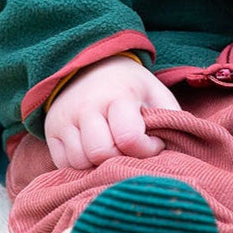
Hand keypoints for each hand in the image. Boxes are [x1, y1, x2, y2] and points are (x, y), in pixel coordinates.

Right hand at [44, 56, 179, 170]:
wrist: (90, 65)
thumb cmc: (130, 87)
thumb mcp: (156, 93)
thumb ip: (171, 118)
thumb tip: (181, 147)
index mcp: (119, 94)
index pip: (129, 138)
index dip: (146, 149)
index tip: (153, 143)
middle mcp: (88, 105)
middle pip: (101, 153)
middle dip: (120, 159)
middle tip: (129, 150)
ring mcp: (66, 118)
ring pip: (80, 162)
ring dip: (98, 165)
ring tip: (112, 151)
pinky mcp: (51, 130)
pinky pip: (63, 164)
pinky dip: (80, 166)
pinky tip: (93, 153)